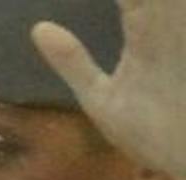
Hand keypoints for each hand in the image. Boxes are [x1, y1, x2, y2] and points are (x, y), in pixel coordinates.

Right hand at [34, 0, 185, 179]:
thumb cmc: (149, 134)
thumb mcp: (102, 103)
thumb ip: (72, 63)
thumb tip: (39, 27)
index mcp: (146, 33)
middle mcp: (174, 22)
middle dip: (133, 0)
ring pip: (170, 3)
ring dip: (149, 5)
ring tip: (128, 8)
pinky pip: (177, 12)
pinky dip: (165, 12)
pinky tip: (149, 15)